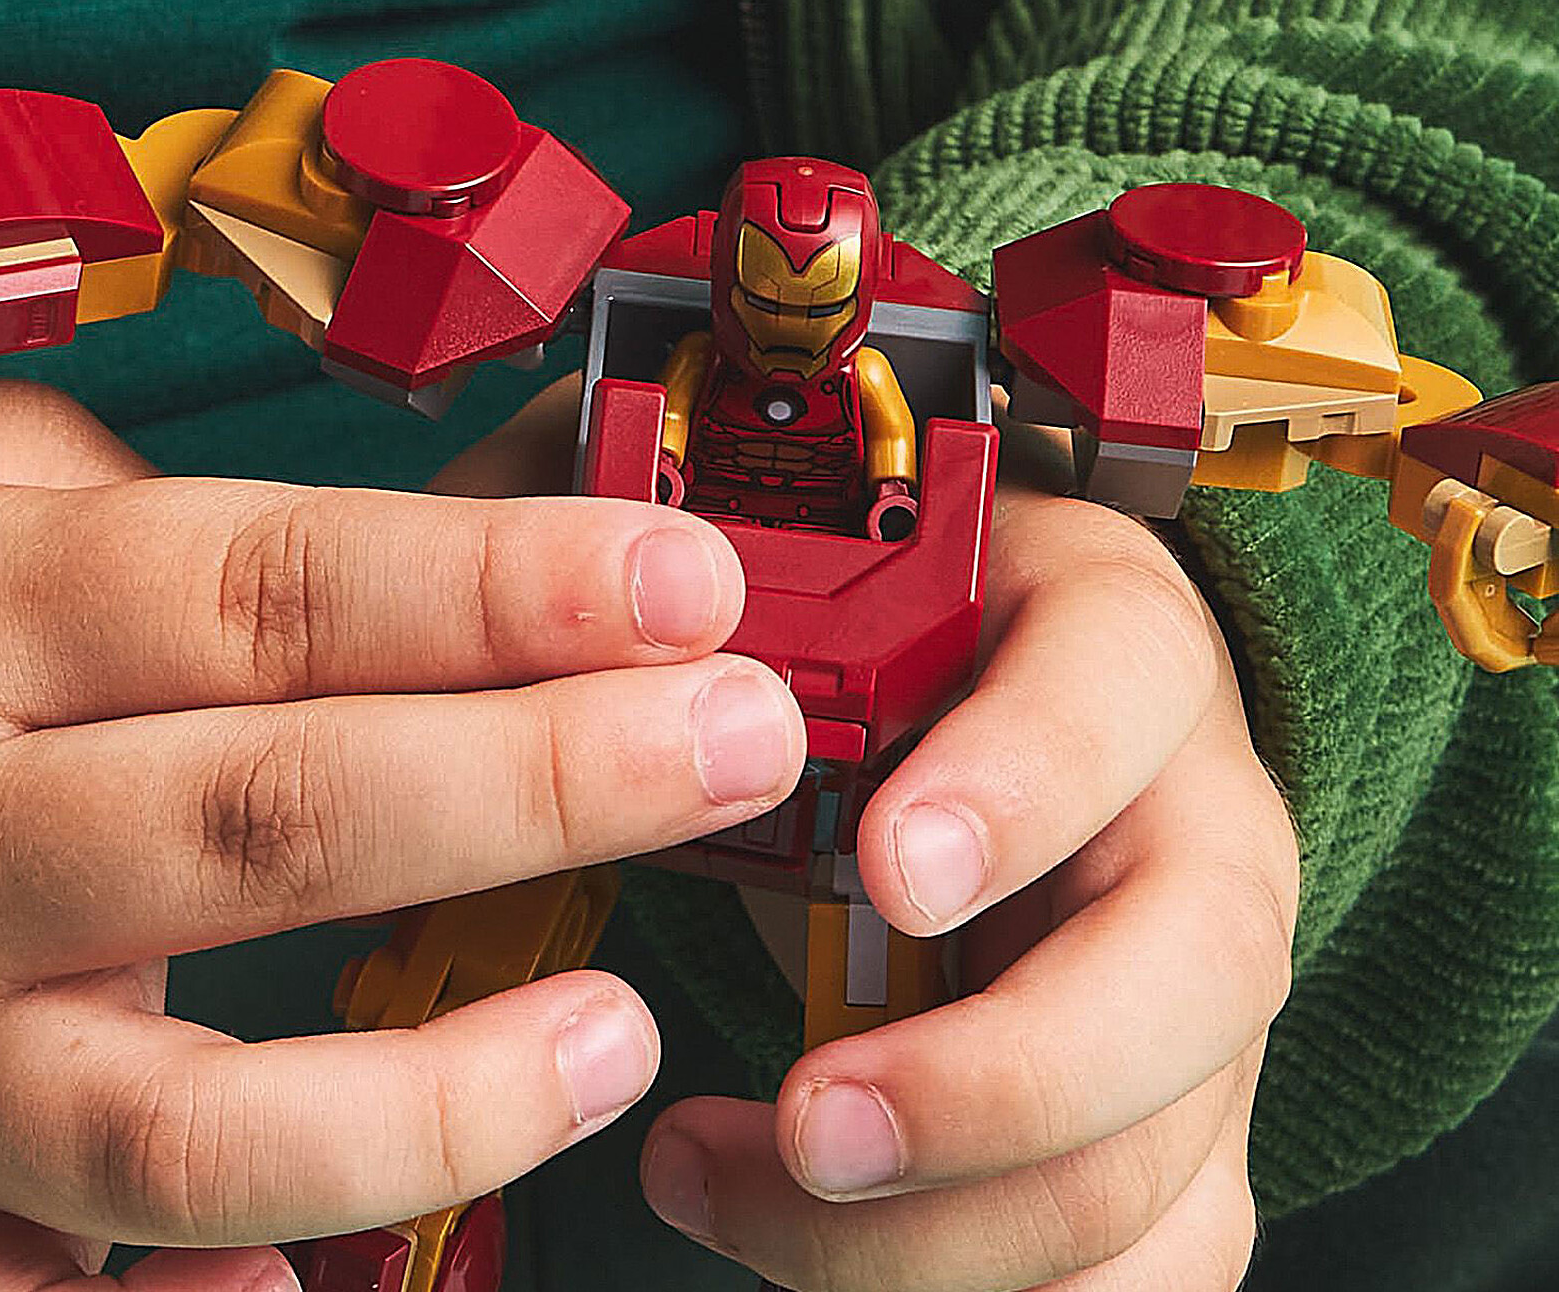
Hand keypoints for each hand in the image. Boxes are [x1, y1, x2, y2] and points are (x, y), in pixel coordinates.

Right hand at [0, 380, 803, 1287]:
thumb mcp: (9, 516)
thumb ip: (205, 523)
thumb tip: (506, 484)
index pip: (278, 590)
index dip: (500, 588)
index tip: (689, 581)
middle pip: (274, 812)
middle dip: (539, 780)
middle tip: (740, 743)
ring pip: (179, 1121)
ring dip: (429, 1095)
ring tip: (620, 1033)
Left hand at [640, 431, 1298, 1290]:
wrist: (1019, 711)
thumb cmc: (913, 639)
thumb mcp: (835, 568)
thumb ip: (731, 585)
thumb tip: (587, 631)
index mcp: (1113, 641)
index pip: (1121, 687)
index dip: (1023, 786)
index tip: (888, 872)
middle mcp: (1192, 819)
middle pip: (1200, 965)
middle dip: (1001, 1076)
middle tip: (813, 1117)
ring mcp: (1193, 988)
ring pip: (1159, 1156)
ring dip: (948, 1231)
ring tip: (736, 1183)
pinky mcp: (1171, 1114)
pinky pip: (1150, 1255)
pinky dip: (992, 1291)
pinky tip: (830, 1255)